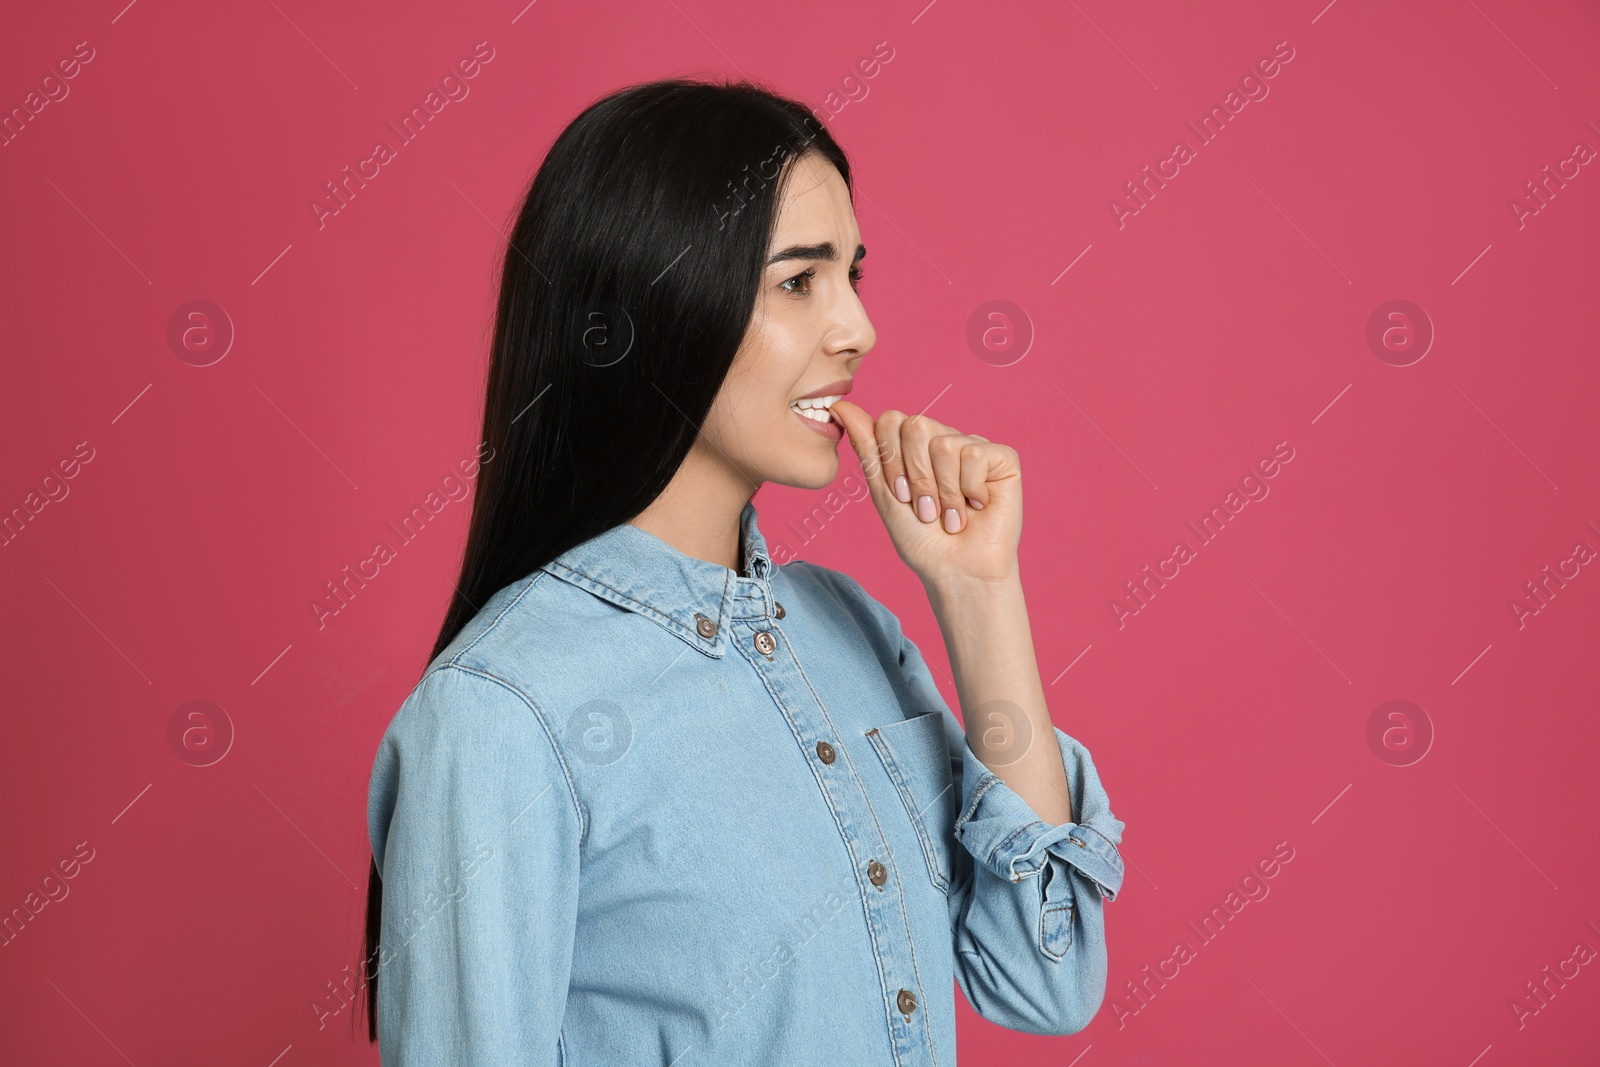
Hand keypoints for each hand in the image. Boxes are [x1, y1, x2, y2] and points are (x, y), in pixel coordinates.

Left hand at [830, 400, 1022, 586]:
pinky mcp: (1003, 458)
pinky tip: (977, 506)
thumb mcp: (884, 493)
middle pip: (916, 425)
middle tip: (926, 507)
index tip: (901, 495)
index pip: (891, 421)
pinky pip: (975, 453)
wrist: (955, 571)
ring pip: (944, 444)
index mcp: (914, 445)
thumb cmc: (921, 538)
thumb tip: (841, 405)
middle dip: (916, 476)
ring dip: (943, 491)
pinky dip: (970, 489)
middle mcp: (944, 439)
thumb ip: (867, 448)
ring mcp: (973, 446)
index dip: (891, 462)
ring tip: (951, 514)